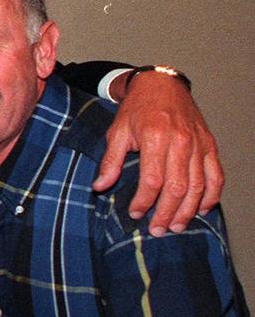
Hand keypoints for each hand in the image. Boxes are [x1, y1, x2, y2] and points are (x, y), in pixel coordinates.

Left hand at [94, 70, 222, 235]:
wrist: (161, 86)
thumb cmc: (137, 109)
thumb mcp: (116, 132)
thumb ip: (110, 161)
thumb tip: (100, 187)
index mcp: (154, 137)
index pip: (152, 180)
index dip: (144, 201)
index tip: (134, 213)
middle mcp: (180, 142)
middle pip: (177, 187)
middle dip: (167, 213)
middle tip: (158, 230)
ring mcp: (198, 144)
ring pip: (198, 185)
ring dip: (188, 210)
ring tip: (176, 227)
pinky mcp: (209, 145)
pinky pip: (216, 175)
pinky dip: (212, 195)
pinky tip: (202, 209)